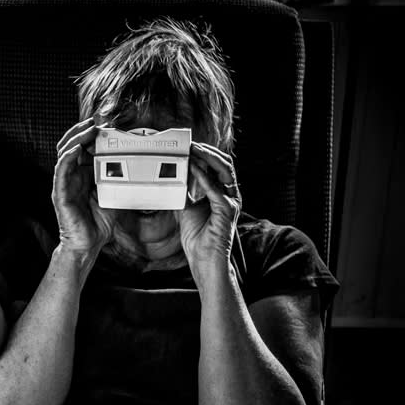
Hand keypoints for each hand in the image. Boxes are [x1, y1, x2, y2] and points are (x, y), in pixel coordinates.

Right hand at [52, 118, 113, 275]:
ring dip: (75, 138)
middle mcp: (72, 176)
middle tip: (96, 122)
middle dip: (82, 130)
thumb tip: (143, 170)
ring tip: (88, 129)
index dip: (92, 135)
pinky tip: (76, 148)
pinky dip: (67, 156)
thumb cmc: (99, 224)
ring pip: (64, 152)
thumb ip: (123, 182)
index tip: (106, 125)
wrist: (88, 245)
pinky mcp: (59, 193)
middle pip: (71, 144)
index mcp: (83, 175)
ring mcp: (64, 183)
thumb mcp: (116, 196)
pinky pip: (61, 170)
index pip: (84, 148)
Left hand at [177, 142, 240, 280]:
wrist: (204, 259)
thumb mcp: (186, 208)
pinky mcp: (228, 211)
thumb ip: (184, 192)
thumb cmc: (198, 237)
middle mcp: (230, 194)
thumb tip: (174, 177)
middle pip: (223, 164)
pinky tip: (193, 168)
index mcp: (222, 193)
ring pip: (224, 171)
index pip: (216, 166)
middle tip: (191, 144)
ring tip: (193, 150)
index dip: (204, 154)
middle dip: (208, 151)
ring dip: (208, 158)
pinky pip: (216, 189)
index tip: (188, 146)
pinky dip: (204, 177)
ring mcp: (231, 202)